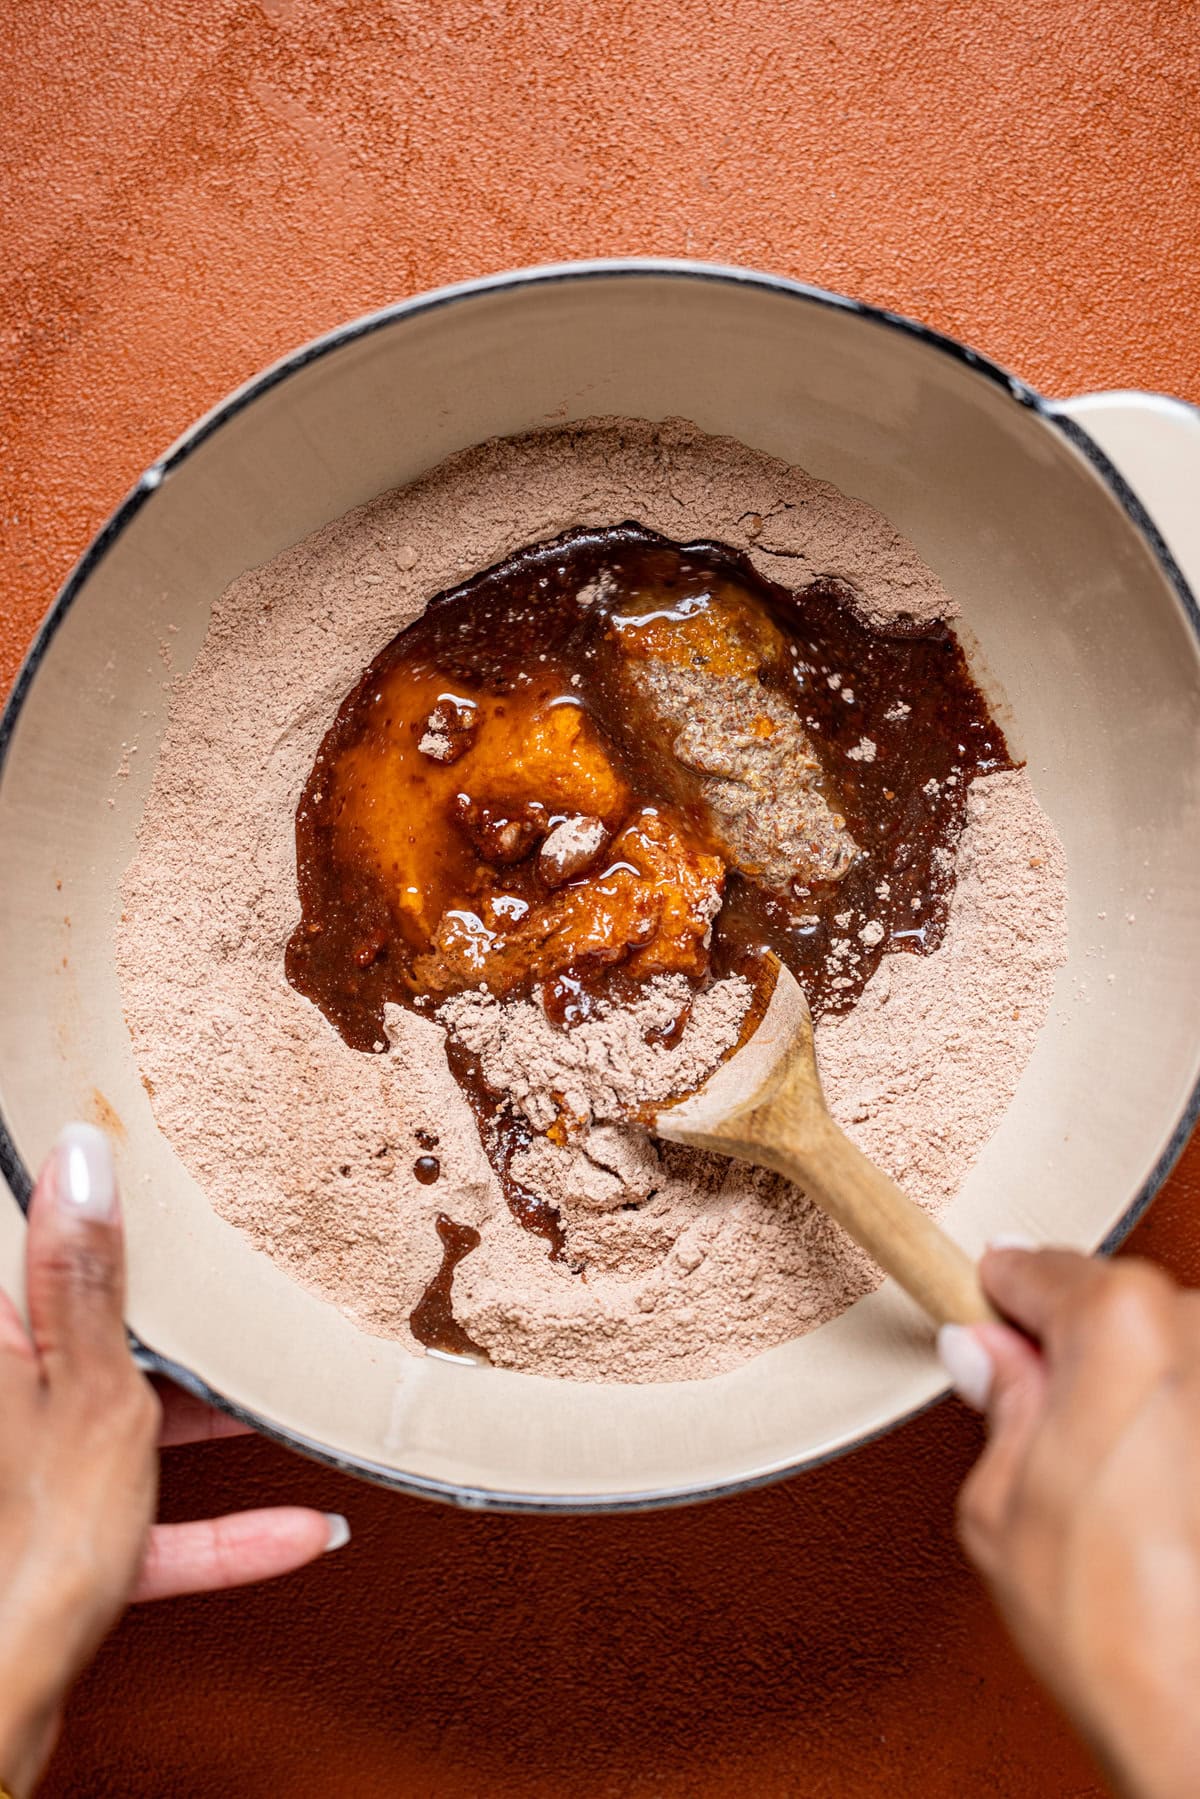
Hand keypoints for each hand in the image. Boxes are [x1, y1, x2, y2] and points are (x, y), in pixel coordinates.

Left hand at [0, 1126, 349, 1796]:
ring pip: (124, 1423)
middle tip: (227, 1277)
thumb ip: (91, 1278)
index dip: (89, 1200)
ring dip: (207, 1424)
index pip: (39, 1241)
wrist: (4, 1696)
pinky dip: (215, 1528)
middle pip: (92, 1334)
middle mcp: (5, 1396)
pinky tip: (298, 1529)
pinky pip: (144, 1519)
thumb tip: (81, 1157)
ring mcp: (26, 1473)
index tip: (146, 1159)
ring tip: (282, 1401)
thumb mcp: (91, 1390)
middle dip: (175, 1324)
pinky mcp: (54, 1541)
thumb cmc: (34, 1545)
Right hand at [939, 1246, 1199, 1798]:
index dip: (1000, 1297)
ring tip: (1108, 1481)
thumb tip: (988, 1358)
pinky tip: (1161, 1497)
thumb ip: (1001, 1404)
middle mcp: (1199, 1331)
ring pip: (1170, 1352)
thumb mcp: (1000, 1505)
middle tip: (1036, 1420)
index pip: (1038, 1268)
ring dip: (1138, 1392)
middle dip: (1072, 1349)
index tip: (984, 1315)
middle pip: (1113, 1303)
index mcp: (1120, 1324)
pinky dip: (1182, 1432)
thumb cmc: (1119, 1629)